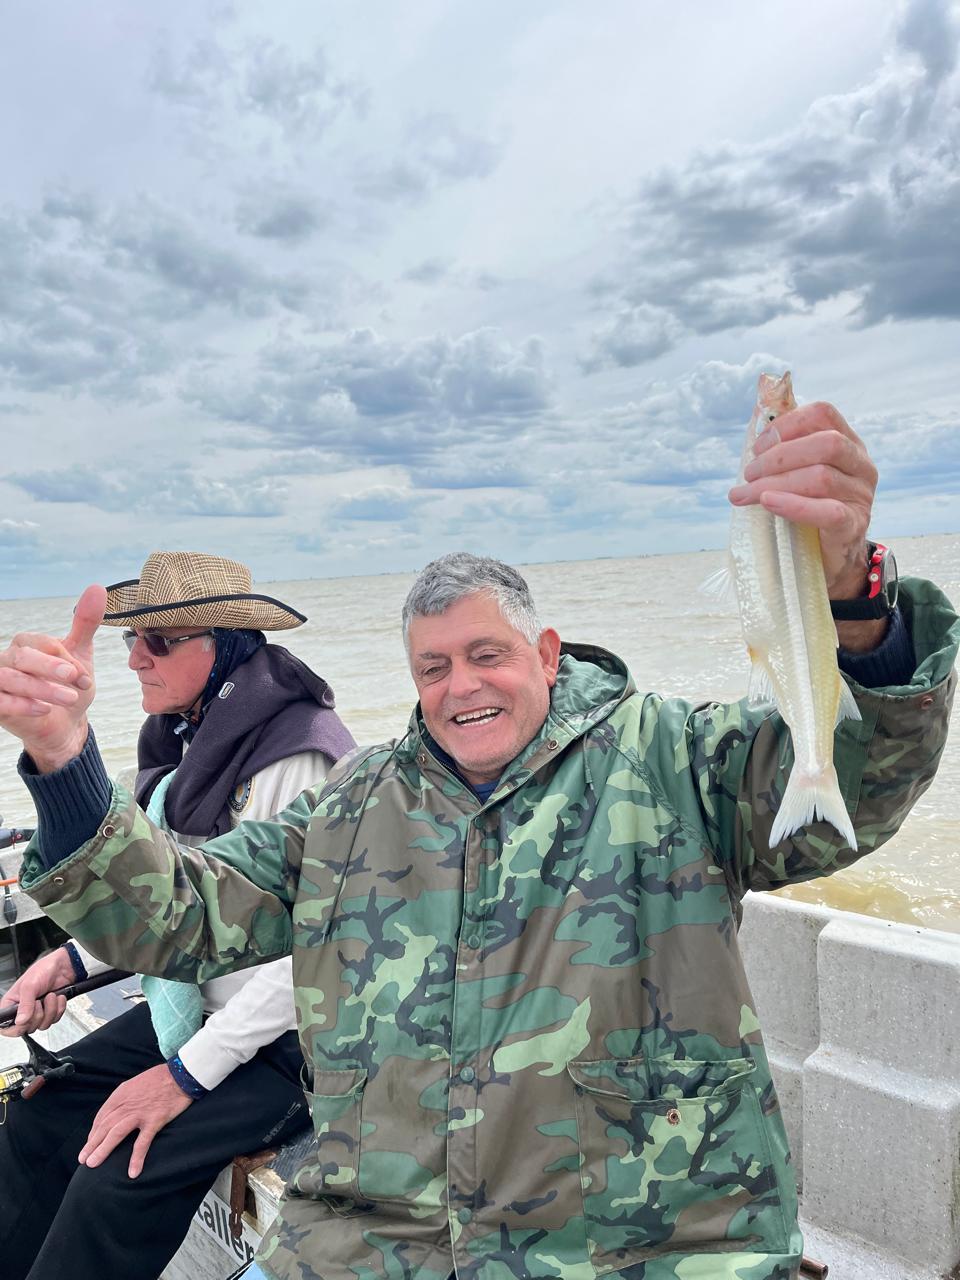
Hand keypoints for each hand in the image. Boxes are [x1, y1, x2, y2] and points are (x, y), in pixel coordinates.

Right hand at [0, 584, 105, 770]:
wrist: (66, 723)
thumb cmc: (68, 687)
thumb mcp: (81, 655)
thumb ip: (85, 624)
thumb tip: (97, 588)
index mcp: (28, 644)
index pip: (42, 643)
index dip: (65, 657)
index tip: (83, 675)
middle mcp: (9, 660)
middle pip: (23, 656)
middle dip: (51, 667)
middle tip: (77, 679)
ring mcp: (0, 682)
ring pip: (11, 679)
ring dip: (42, 688)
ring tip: (69, 698)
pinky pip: (1, 702)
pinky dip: (21, 705)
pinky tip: (44, 710)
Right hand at [0, 946, 75, 1036]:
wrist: (64, 967)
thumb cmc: (43, 970)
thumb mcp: (30, 985)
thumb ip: (25, 1004)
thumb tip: (20, 1021)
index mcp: (11, 1003)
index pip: (5, 1026)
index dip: (14, 1028)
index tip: (24, 1021)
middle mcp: (22, 1010)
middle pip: (26, 1028)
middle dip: (37, 1015)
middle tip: (39, 1001)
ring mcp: (37, 1012)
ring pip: (42, 1025)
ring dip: (50, 1010)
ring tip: (50, 996)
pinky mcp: (49, 1012)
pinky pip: (54, 1020)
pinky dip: (58, 1008)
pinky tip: (57, 998)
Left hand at [79, 1063, 193, 1177]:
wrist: (180, 1074)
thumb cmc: (160, 1078)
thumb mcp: (135, 1084)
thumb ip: (125, 1098)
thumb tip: (118, 1112)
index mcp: (121, 1094)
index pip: (102, 1116)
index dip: (94, 1132)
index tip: (90, 1144)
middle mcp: (127, 1104)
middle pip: (104, 1127)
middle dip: (92, 1144)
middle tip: (83, 1160)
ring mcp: (140, 1113)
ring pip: (116, 1134)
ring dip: (103, 1150)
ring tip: (93, 1164)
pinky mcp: (154, 1120)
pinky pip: (142, 1142)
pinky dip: (136, 1158)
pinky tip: (132, 1172)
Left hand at [728, 402, 876, 596]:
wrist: (828, 558)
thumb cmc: (807, 509)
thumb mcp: (798, 474)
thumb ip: (783, 447)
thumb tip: (756, 409)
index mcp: (848, 444)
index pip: (823, 414)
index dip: (787, 424)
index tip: (758, 446)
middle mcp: (861, 466)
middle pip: (826, 444)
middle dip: (779, 456)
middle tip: (749, 474)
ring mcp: (861, 496)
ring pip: (821, 477)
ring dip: (774, 483)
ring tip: (745, 494)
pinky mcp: (854, 526)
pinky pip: (828, 511)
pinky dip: (794, 505)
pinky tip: (769, 503)